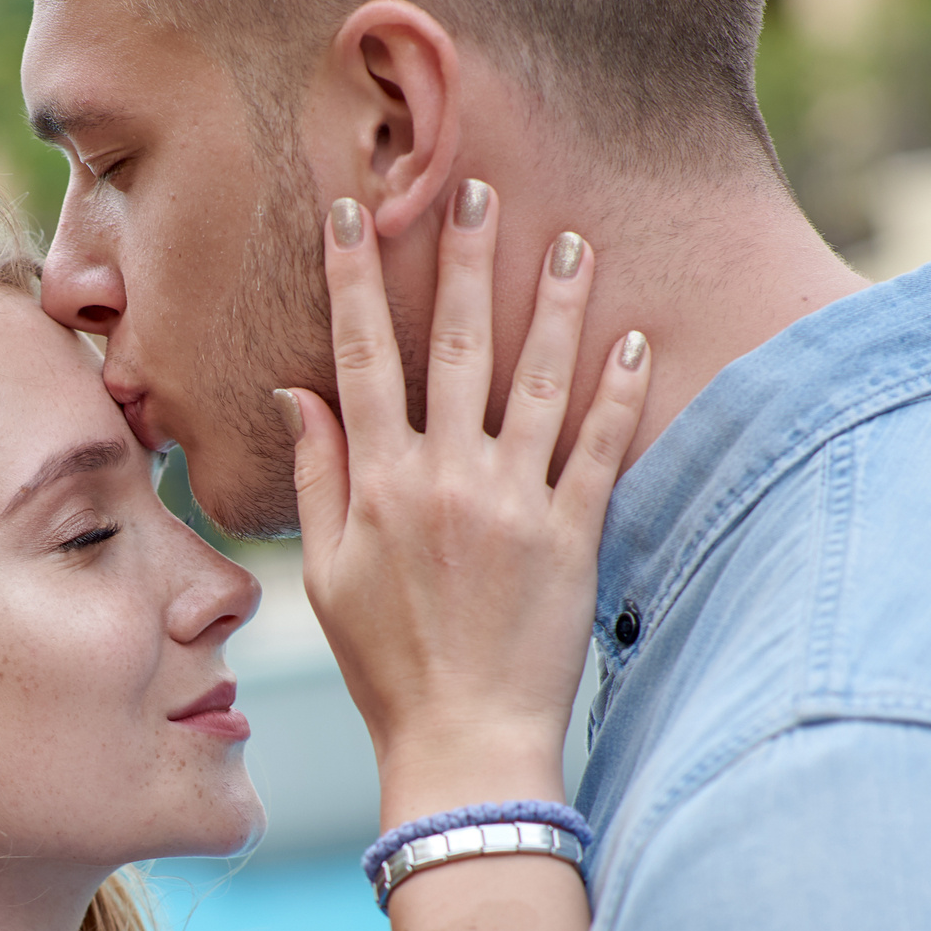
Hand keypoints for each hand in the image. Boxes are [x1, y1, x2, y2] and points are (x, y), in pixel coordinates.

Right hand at [279, 183, 650, 823]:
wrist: (463, 742)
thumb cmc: (386, 665)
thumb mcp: (326, 575)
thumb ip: (319, 477)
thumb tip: (297, 393)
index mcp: (378, 485)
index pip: (361, 357)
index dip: (355, 278)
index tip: (351, 213)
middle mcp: (443, 479)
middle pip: (454, 346)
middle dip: (463, 260)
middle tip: (476, 189)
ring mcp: (512, 504)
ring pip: (537, 381)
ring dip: (555, 303)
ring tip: (572, 239)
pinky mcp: (572, 536)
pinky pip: (599, 447)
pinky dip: (618, 389)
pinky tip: (633, 336)